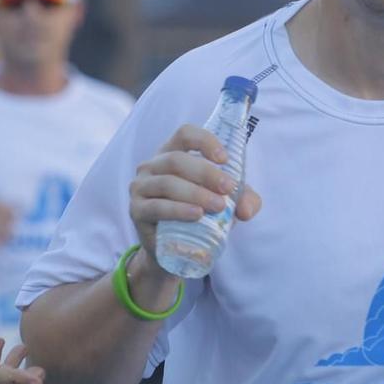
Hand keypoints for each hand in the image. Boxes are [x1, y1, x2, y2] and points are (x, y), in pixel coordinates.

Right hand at [128, 124, 262, 262]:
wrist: (175, 249)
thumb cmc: (200, 215)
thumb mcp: (226, 204)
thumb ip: (243, 200)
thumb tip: (246, 210)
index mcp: (172, 153)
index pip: (185, 134)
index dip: (205, 141)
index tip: (225, 159)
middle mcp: (152, 165)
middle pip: (177, 159)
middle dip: (205, 173)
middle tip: (227, 188)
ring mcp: (140, 187)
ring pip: (167, 182)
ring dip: (195, 193)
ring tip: (218, 206)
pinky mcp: (136, 210)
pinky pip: (157, 207)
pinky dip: (178, 210)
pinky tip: (196, 215)